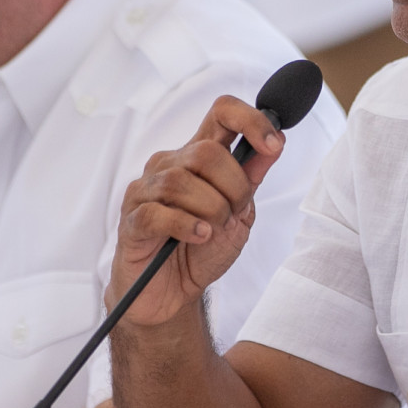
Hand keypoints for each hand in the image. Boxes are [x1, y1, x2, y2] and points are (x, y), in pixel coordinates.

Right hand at [109, 96, 283, 326]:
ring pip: (181, 181)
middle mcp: (169, 165)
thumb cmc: (201, 250)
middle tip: (235, 213)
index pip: (221, 113)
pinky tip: (199, 237)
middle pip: (205, 151)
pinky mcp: (132, 221)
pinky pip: (157, 213)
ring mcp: (146, 191)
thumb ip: (252, 178)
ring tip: (213, 230)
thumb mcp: (240, 214)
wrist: (172, 294)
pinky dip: (186, 226)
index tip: (274, 145)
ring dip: (210, 210)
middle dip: (233, 186)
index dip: (250, 120)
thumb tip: (275, 143)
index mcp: (197, 156)